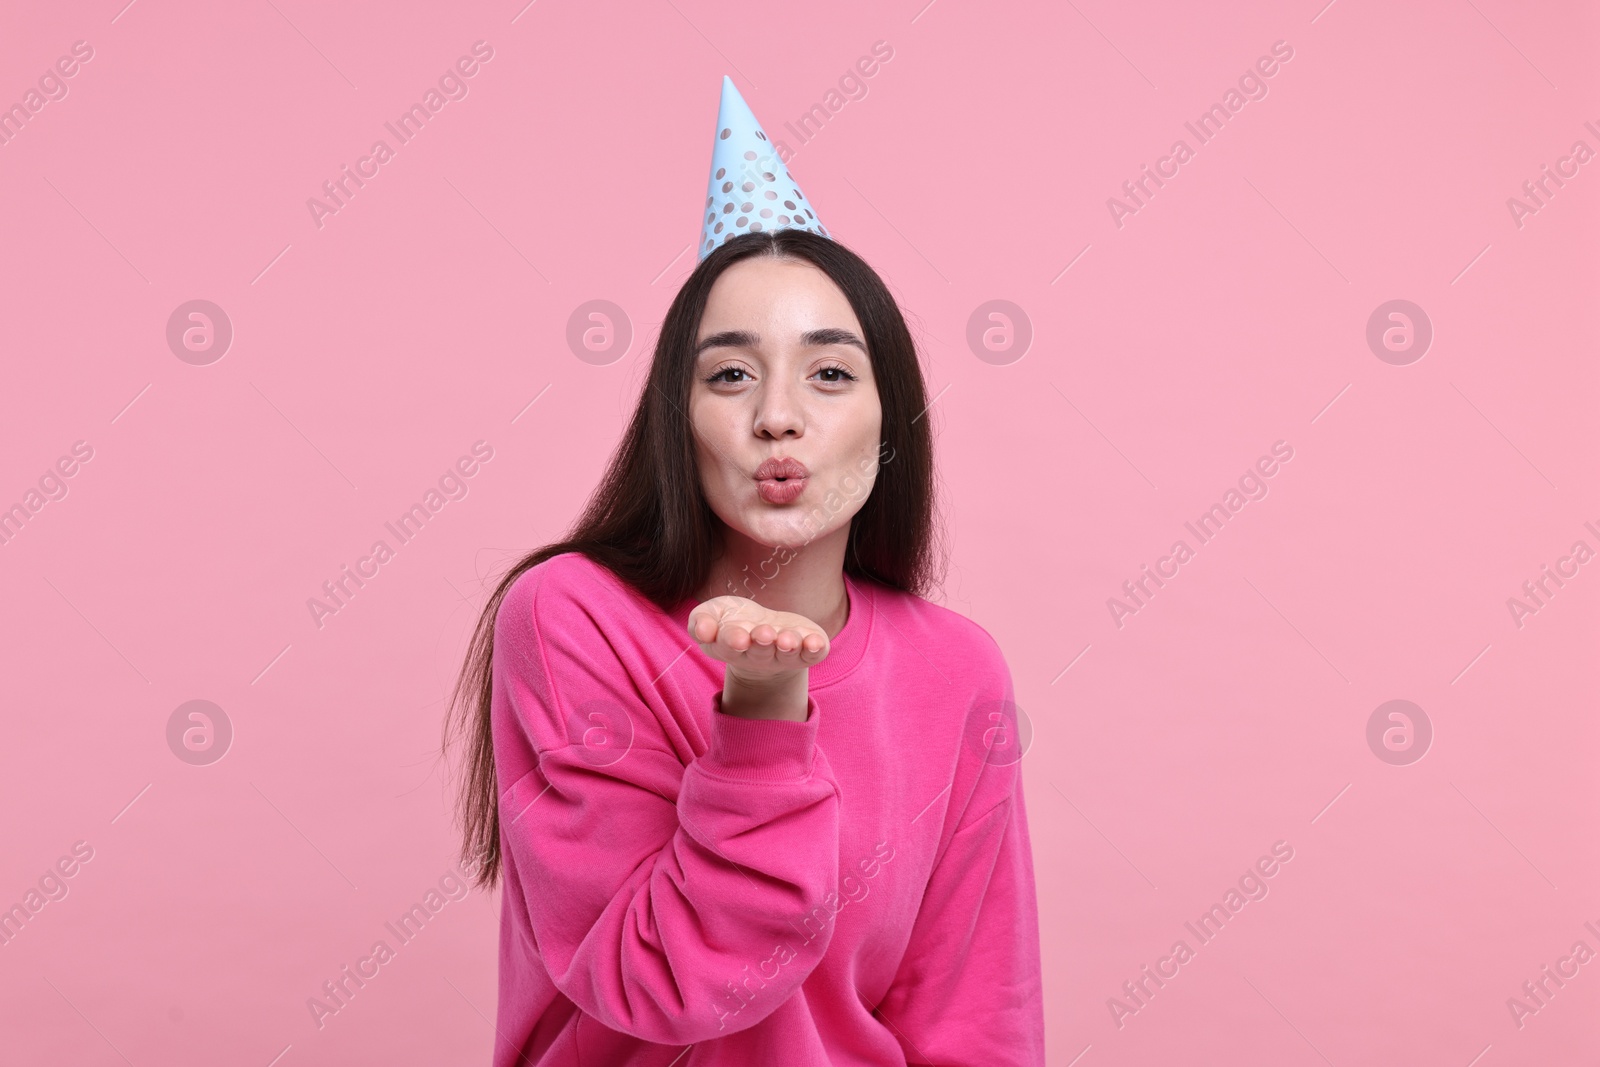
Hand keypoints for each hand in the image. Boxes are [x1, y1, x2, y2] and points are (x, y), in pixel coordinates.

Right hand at [686, 596, 830, 685]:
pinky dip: (815, 649)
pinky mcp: (806, 651)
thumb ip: (701, 620)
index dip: (733, 641)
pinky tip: (816, 643)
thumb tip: (702, 630)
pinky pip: (812, 653)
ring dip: (788, 647)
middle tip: (763, 634)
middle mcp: (758, 656)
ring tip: (787, 640)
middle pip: (759, 652)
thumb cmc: (732, 620)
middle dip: (761, 644)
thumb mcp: (711, 614)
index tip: (737, 637)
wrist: (763, 630)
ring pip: (787, 654)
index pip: (729, 646)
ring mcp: (784, 655)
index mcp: (730, 647)